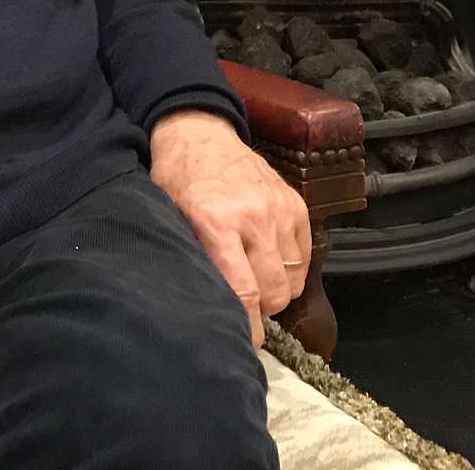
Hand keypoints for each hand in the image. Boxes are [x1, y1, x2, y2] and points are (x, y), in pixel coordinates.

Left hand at [148, 110, 311, 345]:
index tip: (247, 344)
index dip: (248, 327)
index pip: (243, 291)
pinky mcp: (295, 203)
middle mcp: (252, 216)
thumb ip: (191, 255)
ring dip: (278, 289)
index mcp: (216, 221)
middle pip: (273, 292)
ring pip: (293, 278)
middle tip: (246, 305)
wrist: (198, 130)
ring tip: (257, 281)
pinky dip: (292, 268)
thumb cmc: (177, 177)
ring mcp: (278, 208)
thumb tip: (203, 304)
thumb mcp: (168, 214)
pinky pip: (305, 255)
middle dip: (261, 309)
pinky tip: (270, 261)